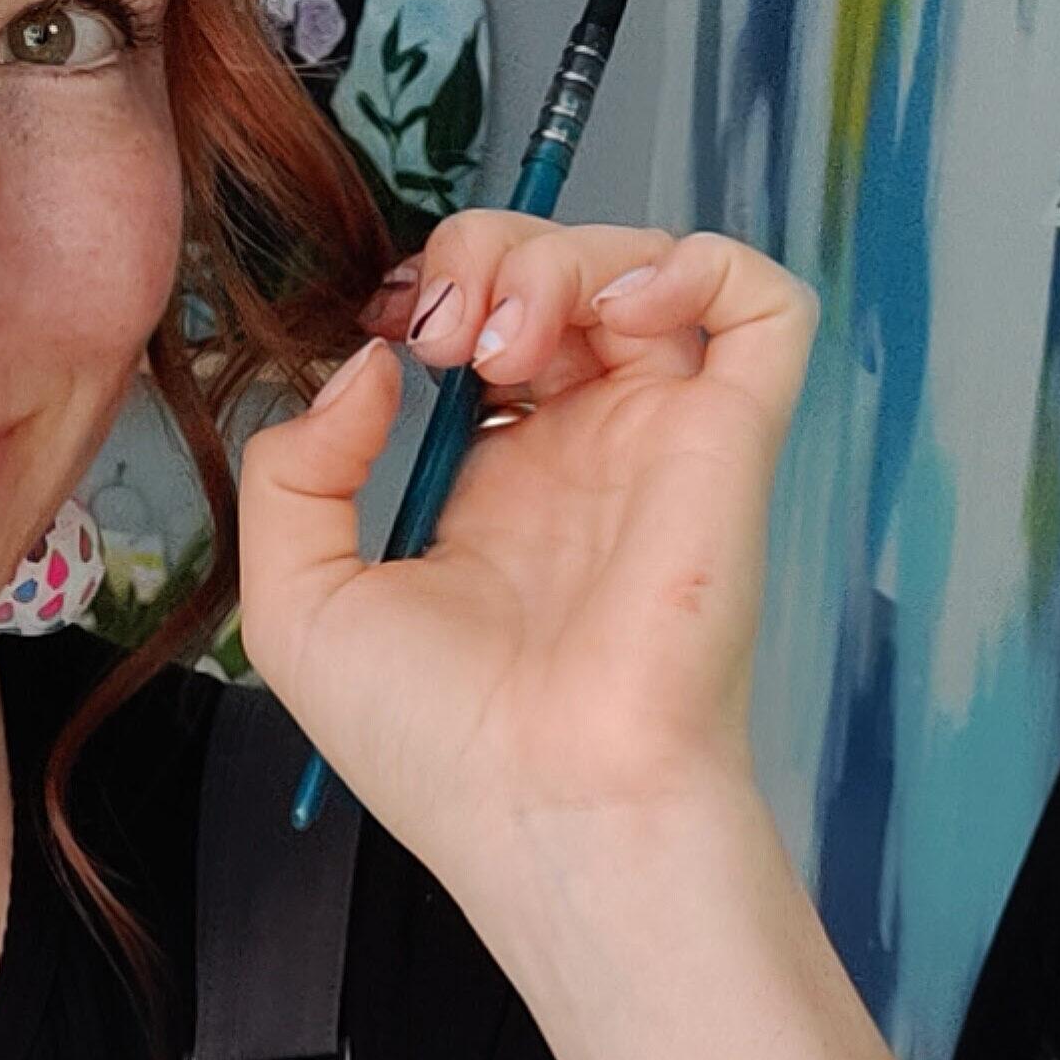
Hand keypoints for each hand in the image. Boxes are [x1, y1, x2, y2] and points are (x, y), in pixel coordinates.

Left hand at [236, 214, 817, 884]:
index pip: (476, 324)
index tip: (387, 333)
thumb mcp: (298, 603)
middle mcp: (583, 448)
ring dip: (559, 257)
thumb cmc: (435, 743)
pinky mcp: (732, 438)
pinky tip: (617, 312)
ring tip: (504, 341)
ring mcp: (660, 437)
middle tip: (444, 333)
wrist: (547, 804)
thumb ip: (296, 468)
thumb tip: (369, 365)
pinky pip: (763, 303)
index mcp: (496, 484)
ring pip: (642, 263)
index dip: (426, 292)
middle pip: (551, 272)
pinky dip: (695, 263)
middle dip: (483, 254)